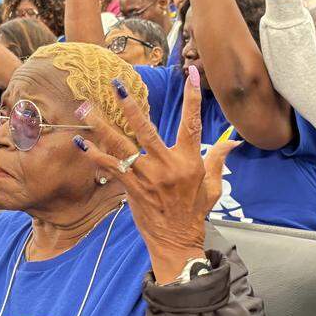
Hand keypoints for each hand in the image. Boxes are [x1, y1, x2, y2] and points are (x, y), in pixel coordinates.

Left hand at [75, 69, 240, 283]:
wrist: (177, 241)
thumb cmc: (195, 212)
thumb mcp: (212, 185)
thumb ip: (218, 159)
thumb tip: (233, 142)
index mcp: (189, 161)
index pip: (192, 123)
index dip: (192, 98)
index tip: (190, 74)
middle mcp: (167, 166)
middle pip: (146, 129)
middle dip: (129, 106)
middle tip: (115, 85)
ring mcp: (147, 178)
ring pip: (121, 146)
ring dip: (102, 127)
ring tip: (86, 109)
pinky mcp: (131, 189)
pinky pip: (110, 168)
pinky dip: (95, 155)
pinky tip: (81, 143)